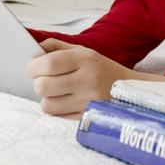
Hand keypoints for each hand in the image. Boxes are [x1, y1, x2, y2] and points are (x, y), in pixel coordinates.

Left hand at [27, 38, 164, 118]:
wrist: (131, 90)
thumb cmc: (102, 69)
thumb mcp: (84, 51)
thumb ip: (57, 47)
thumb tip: (34, 50)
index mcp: (85, 59)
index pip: (48, 64)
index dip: (33, 67)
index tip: (33, 68)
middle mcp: (88, 80)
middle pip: (43, 86)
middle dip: (38, 83)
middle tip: (45, 80)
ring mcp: (88, 101)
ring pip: (48, 105)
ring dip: (47, 98)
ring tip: (56, 92)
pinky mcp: (88, 117)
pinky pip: (58, 116)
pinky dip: (57, 109)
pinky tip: (66, 101)